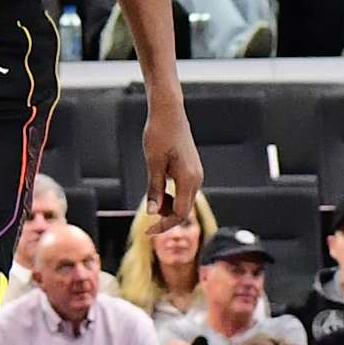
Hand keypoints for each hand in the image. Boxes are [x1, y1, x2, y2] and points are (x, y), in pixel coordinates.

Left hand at [143, 92, 201, 229]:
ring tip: (151, 197)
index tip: (147, 231)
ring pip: (183, 201)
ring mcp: (196, 174)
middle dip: (165, 217)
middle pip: (183, 210)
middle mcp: (196, 179)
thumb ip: (154, 189)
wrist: (169, 114)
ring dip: (167, 206)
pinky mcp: (191, 170)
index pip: (179, 213)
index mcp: (188, 179)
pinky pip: (182, 191)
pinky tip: (158, 189)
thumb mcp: (153, 163)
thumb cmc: (159, 135)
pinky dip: (170, 196)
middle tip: (147, 221)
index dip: (164, 225)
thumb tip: (152, 212)